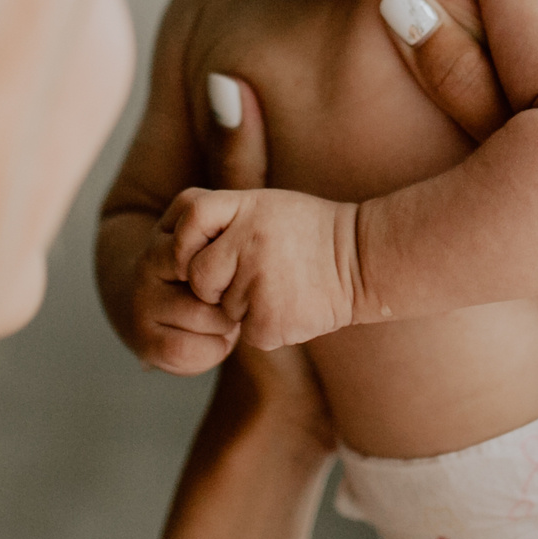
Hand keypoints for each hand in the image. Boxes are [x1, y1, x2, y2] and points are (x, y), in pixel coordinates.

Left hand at [165, 183, 362, 350]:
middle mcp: (247, 242)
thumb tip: (175, 242)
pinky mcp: (268, 322)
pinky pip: (247, 333)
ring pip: (224, 309)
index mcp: (245, 207)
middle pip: (200, 277)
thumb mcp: (265, 206)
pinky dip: (265, 326)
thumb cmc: (309, 233)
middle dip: (218, 285)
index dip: (190, 241)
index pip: (189, 218)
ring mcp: (258, 283)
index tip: (208, 251)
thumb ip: (222, 217)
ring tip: (282, 285)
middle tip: (258, 272)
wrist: (362, 260)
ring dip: (246, 306)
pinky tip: (291, 305)